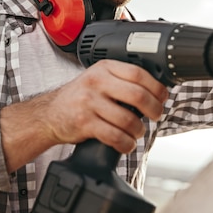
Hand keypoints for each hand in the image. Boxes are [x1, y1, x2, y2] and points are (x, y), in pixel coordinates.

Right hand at [43, 59, 167, 149]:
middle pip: (138, 95)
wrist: (50, 114)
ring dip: (139, 130)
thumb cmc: (80, 97)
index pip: (138, 74)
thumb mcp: (99, 79)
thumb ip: (122, 80)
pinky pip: (114, 136)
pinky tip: (126, 143)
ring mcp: (89, 102)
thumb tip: (156, 92)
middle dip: (154, 109)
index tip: (163, 97)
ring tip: (137, 132)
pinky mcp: (84, 123)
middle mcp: (96, 82)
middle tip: (156, 115)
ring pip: (128, 119)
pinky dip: (125, 144)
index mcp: (104, 68)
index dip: (156, 87)